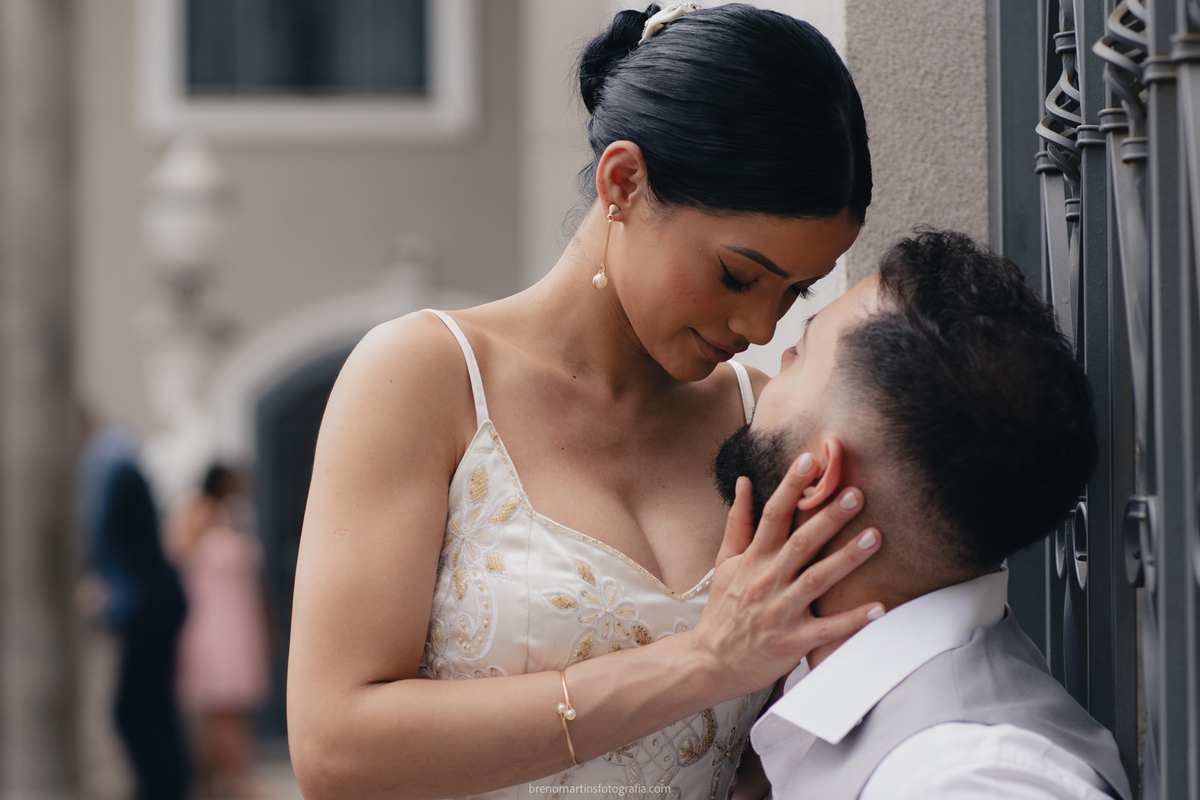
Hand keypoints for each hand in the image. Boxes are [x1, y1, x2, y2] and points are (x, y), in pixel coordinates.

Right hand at [690, 446, 882, 697]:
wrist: (710, 661)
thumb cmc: (723, 609)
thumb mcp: (725, 562)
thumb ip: (738, 521)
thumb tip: (745, 482)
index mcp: (753, 559)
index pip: (772, 515)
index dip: (790, 487)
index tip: (810, 461)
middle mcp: (766, 581)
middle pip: (801, 543)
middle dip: (828, 517)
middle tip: (856, 493)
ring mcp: (780, 612)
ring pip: (816, 580)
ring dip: (846, 558)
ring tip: (875, 537)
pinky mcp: (793, 642)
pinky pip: (828, 629)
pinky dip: (853, 619)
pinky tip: (880, 606)